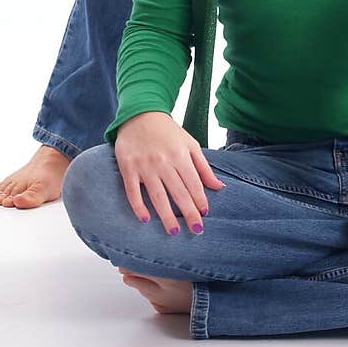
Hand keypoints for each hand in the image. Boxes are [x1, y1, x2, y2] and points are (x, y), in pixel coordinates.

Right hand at [114, 112, 224, 233]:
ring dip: (166, 215)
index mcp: (181, 155)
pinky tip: (145, 219)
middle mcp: (164, 161)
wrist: (140, 114)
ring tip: (174, 231)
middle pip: (178, 192)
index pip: (194, 183)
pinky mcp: (128, 167)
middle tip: (196, 230)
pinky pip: (133, 191)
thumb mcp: (190, 144)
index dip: (200, 200)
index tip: (204, 214)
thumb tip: (219, 187)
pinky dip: (138, 206)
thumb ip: (204, 167)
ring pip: (157, 195)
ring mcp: (145, 165)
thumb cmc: (168, 132)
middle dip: (189, 213)